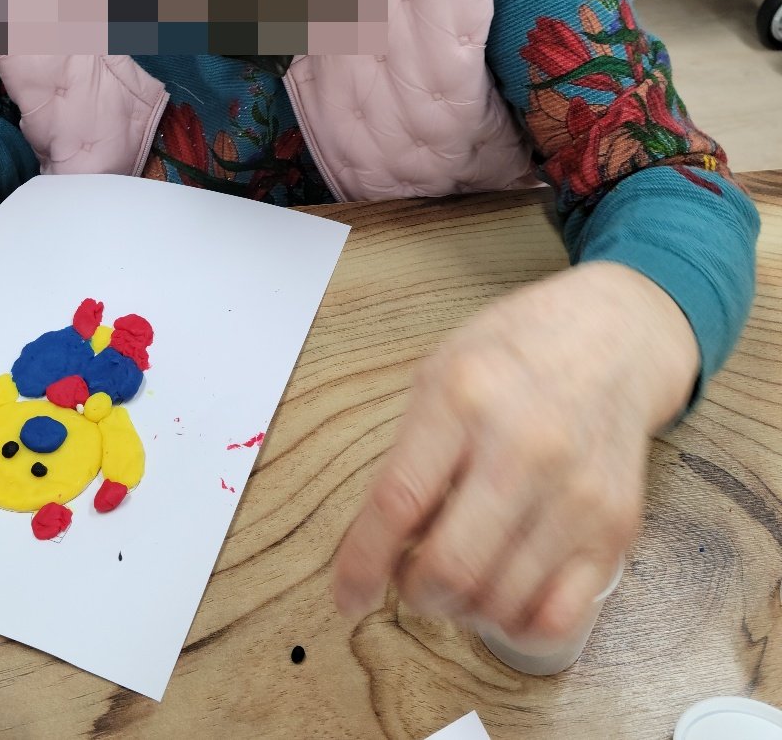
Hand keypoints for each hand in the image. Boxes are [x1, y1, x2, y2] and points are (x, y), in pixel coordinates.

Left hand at [332, 262, 699, 640]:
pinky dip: (518, 626)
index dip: (363, 563)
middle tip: (411, 577)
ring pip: (499, 601)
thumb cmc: (516, 352)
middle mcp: (523, 448)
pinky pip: (558, 618)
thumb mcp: (440, 372)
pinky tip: (504, 597)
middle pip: (450, 566)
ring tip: (458, 577)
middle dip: (415, 591)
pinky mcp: (615, 527)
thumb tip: (380, 541)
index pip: (399, 502)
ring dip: (463, 609)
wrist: (611, 336)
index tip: (348, 594)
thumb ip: (409, 452)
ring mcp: (576, 492)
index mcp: (463, 399)